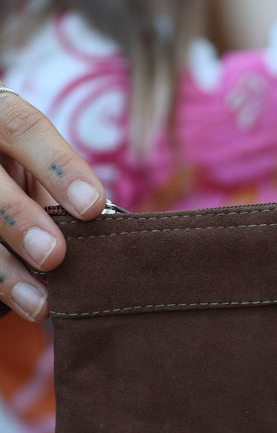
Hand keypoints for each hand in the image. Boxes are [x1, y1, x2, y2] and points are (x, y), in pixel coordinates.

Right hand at [0, 86, 105, 320]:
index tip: (92, 207)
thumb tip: (109, 234)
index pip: (24, 128)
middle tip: (55, 257)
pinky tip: (16, 304)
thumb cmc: (18, 166)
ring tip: (39, 303)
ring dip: (4, 269)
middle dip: (20, 219)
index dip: (59, 167)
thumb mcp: (33, 163)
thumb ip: (60, 189)